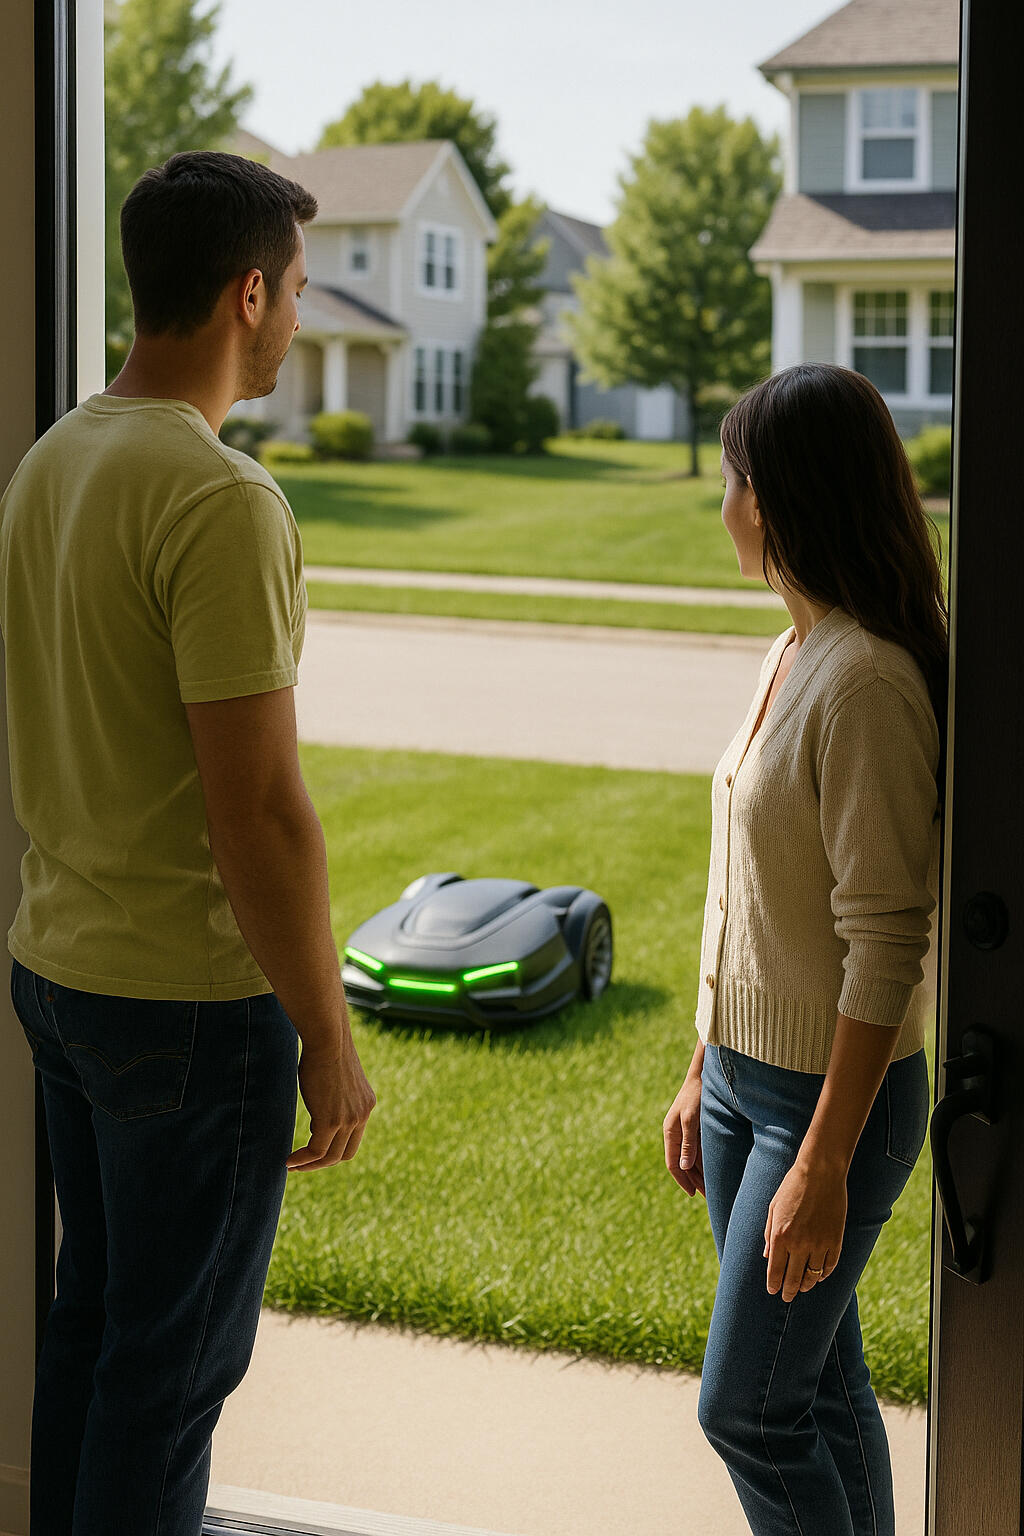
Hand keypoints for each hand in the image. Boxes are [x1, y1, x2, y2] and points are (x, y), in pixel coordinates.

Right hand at [287, 1035, 376, 1171]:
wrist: (327, 1038)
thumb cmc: (325, 1050)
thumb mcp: (335, 1079)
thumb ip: (333, 1100)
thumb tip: (320, 1118)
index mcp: (366, 1104)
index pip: (353, 1139)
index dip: (334, 1148)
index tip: (314, 1149)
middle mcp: (362, 1114)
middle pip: (345, 1153)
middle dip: (323, 1162)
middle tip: (302, 1163)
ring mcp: (349, 1119)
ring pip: (330, 1156)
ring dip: (310, 1165)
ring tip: (293, 1165)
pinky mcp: (331, 1120)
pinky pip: (316, 1151)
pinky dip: (302, 1160)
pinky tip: (290, 1161)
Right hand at [663, 1075, 705, 1198]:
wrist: (704, 1075)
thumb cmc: (697, 1095)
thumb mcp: (691, 1119)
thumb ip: (688, 1142)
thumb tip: (685, 1167)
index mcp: (670, 1132)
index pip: (673, 1164)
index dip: (682, 1180)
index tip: (693, 1194)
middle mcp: (675, 1134)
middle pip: (682, 1164)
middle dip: (694, 1181)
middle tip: (708, 1197)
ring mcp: (685, 1131)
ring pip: (691, 1159)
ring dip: (700, 1174)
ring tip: (713, 1189)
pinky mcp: (695, 1128)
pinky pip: (698, 1150)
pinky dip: (705, 1162)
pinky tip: (715, 1171)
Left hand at [764, 1158, 845, 1300]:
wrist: (820, 1172)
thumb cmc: (792, 1187)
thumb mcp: (774, 1208)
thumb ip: (770, 1234)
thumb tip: (767, 1256)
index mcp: (781, 1235)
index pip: (775, 1270)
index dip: (774, 1284)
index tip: (773, 1291)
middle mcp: (800, 1243)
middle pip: (793, 1278)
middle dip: (789, 1291)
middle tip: (786, 1297)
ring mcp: (819, 1243)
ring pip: (812, 1275)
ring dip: (806, 1285)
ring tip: (802, 1288)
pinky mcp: (835, 1240)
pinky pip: (830, 1265)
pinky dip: (824, 1274)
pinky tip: (819, 1276)